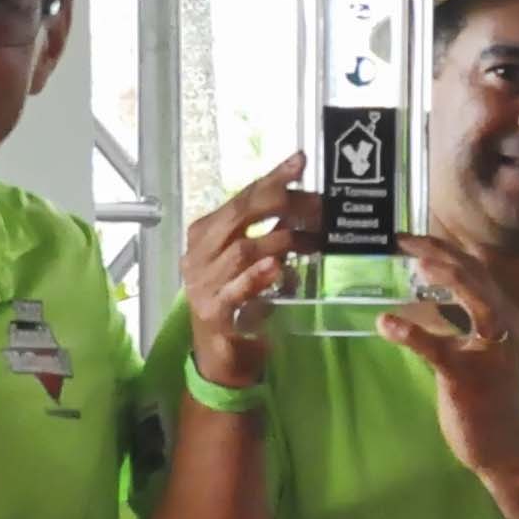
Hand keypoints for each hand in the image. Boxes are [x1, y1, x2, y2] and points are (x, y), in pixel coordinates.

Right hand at [178, 156, 318, 392]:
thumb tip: (307, 203)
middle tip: (320, 205)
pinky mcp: (213, 313)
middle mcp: (198, 253)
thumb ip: (272, 234)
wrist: (223, 357)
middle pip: (240, 215)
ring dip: (283, 241)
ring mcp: (202, 283)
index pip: (242, 198)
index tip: (301, 161)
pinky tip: (276, 267)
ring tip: (315, 241)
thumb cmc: (240, 303)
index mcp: (206, 233)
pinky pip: (235, 290)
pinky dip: (256, 277)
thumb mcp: (255, 262)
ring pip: (242, 250)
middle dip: (282, 204)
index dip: (272, 178)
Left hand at [376, 235, 518, 481]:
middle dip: (440, 252)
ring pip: (472, 299)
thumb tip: (420, 293)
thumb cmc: (482, 395)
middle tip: (402, 238)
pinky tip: (386, 324)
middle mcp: (505, 325)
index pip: (476, 270)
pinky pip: (438, 347)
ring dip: (442, 276)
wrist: (502, 441)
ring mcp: (490, 350)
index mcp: (504, 315)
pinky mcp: (468, 376)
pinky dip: (411, 332)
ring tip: (410, 262)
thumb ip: (454, 320)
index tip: (412, 237)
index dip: (444, 249)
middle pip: (475, 275)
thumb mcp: (472, 348)